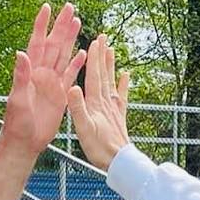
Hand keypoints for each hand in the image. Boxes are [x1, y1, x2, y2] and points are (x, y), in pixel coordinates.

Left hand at [0, 3, 85, 156]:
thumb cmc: (17, 123)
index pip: (37, 42)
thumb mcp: (17, 99)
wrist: (26, 142)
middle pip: (54, 44)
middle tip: (70, 7)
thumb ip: (20, 76)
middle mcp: (42, 73)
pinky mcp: (61, 94)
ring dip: (70, 39)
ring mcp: (52, 83)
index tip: (47, 7)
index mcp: (31, 72)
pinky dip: (76, 64)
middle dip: (61, 25)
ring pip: (63, 55)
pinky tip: (83, 53)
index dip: (41, 25)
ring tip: (77, 21)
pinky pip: (70, 75)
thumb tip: (20, 54)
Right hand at [67, 33, 132, 170]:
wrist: (118, 162)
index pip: (93, 76)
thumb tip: (73, 86)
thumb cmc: (99, 148)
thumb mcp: (83, 128)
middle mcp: (106, 102)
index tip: (94, 41)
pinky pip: (122, 96)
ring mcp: (114, 108)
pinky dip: (124, 84)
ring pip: (111, 81)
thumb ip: (77, 108)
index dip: (93, 58)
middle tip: (103, 37)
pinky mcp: (119, 115)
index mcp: (95, 103)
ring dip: (111, 65)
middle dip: (102, 55)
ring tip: (111, 49)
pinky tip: (126, 74)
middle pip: (103, 74)